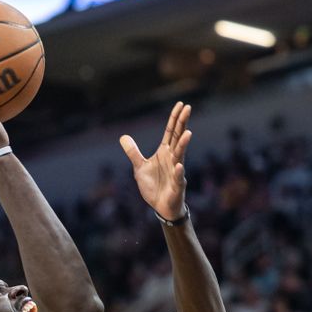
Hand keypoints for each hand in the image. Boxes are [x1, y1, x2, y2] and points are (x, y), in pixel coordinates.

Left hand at [119, 101, 191, 220]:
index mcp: (165, 153)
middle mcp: (173, 159)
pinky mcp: (177, 186)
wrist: (161, 207)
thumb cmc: (154, 186)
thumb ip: (133, 152)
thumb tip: (123, 136)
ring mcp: (177, 172)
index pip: (171, 132)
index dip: (175, 118)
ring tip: (188, 133)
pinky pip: (178, 178)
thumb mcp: (139, 167)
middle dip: (182, 123)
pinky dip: (178, 172)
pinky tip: (179, 166)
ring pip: (181, 155)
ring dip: (183, 145)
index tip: (181, 104)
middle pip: (178, 138)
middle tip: (188, 108)